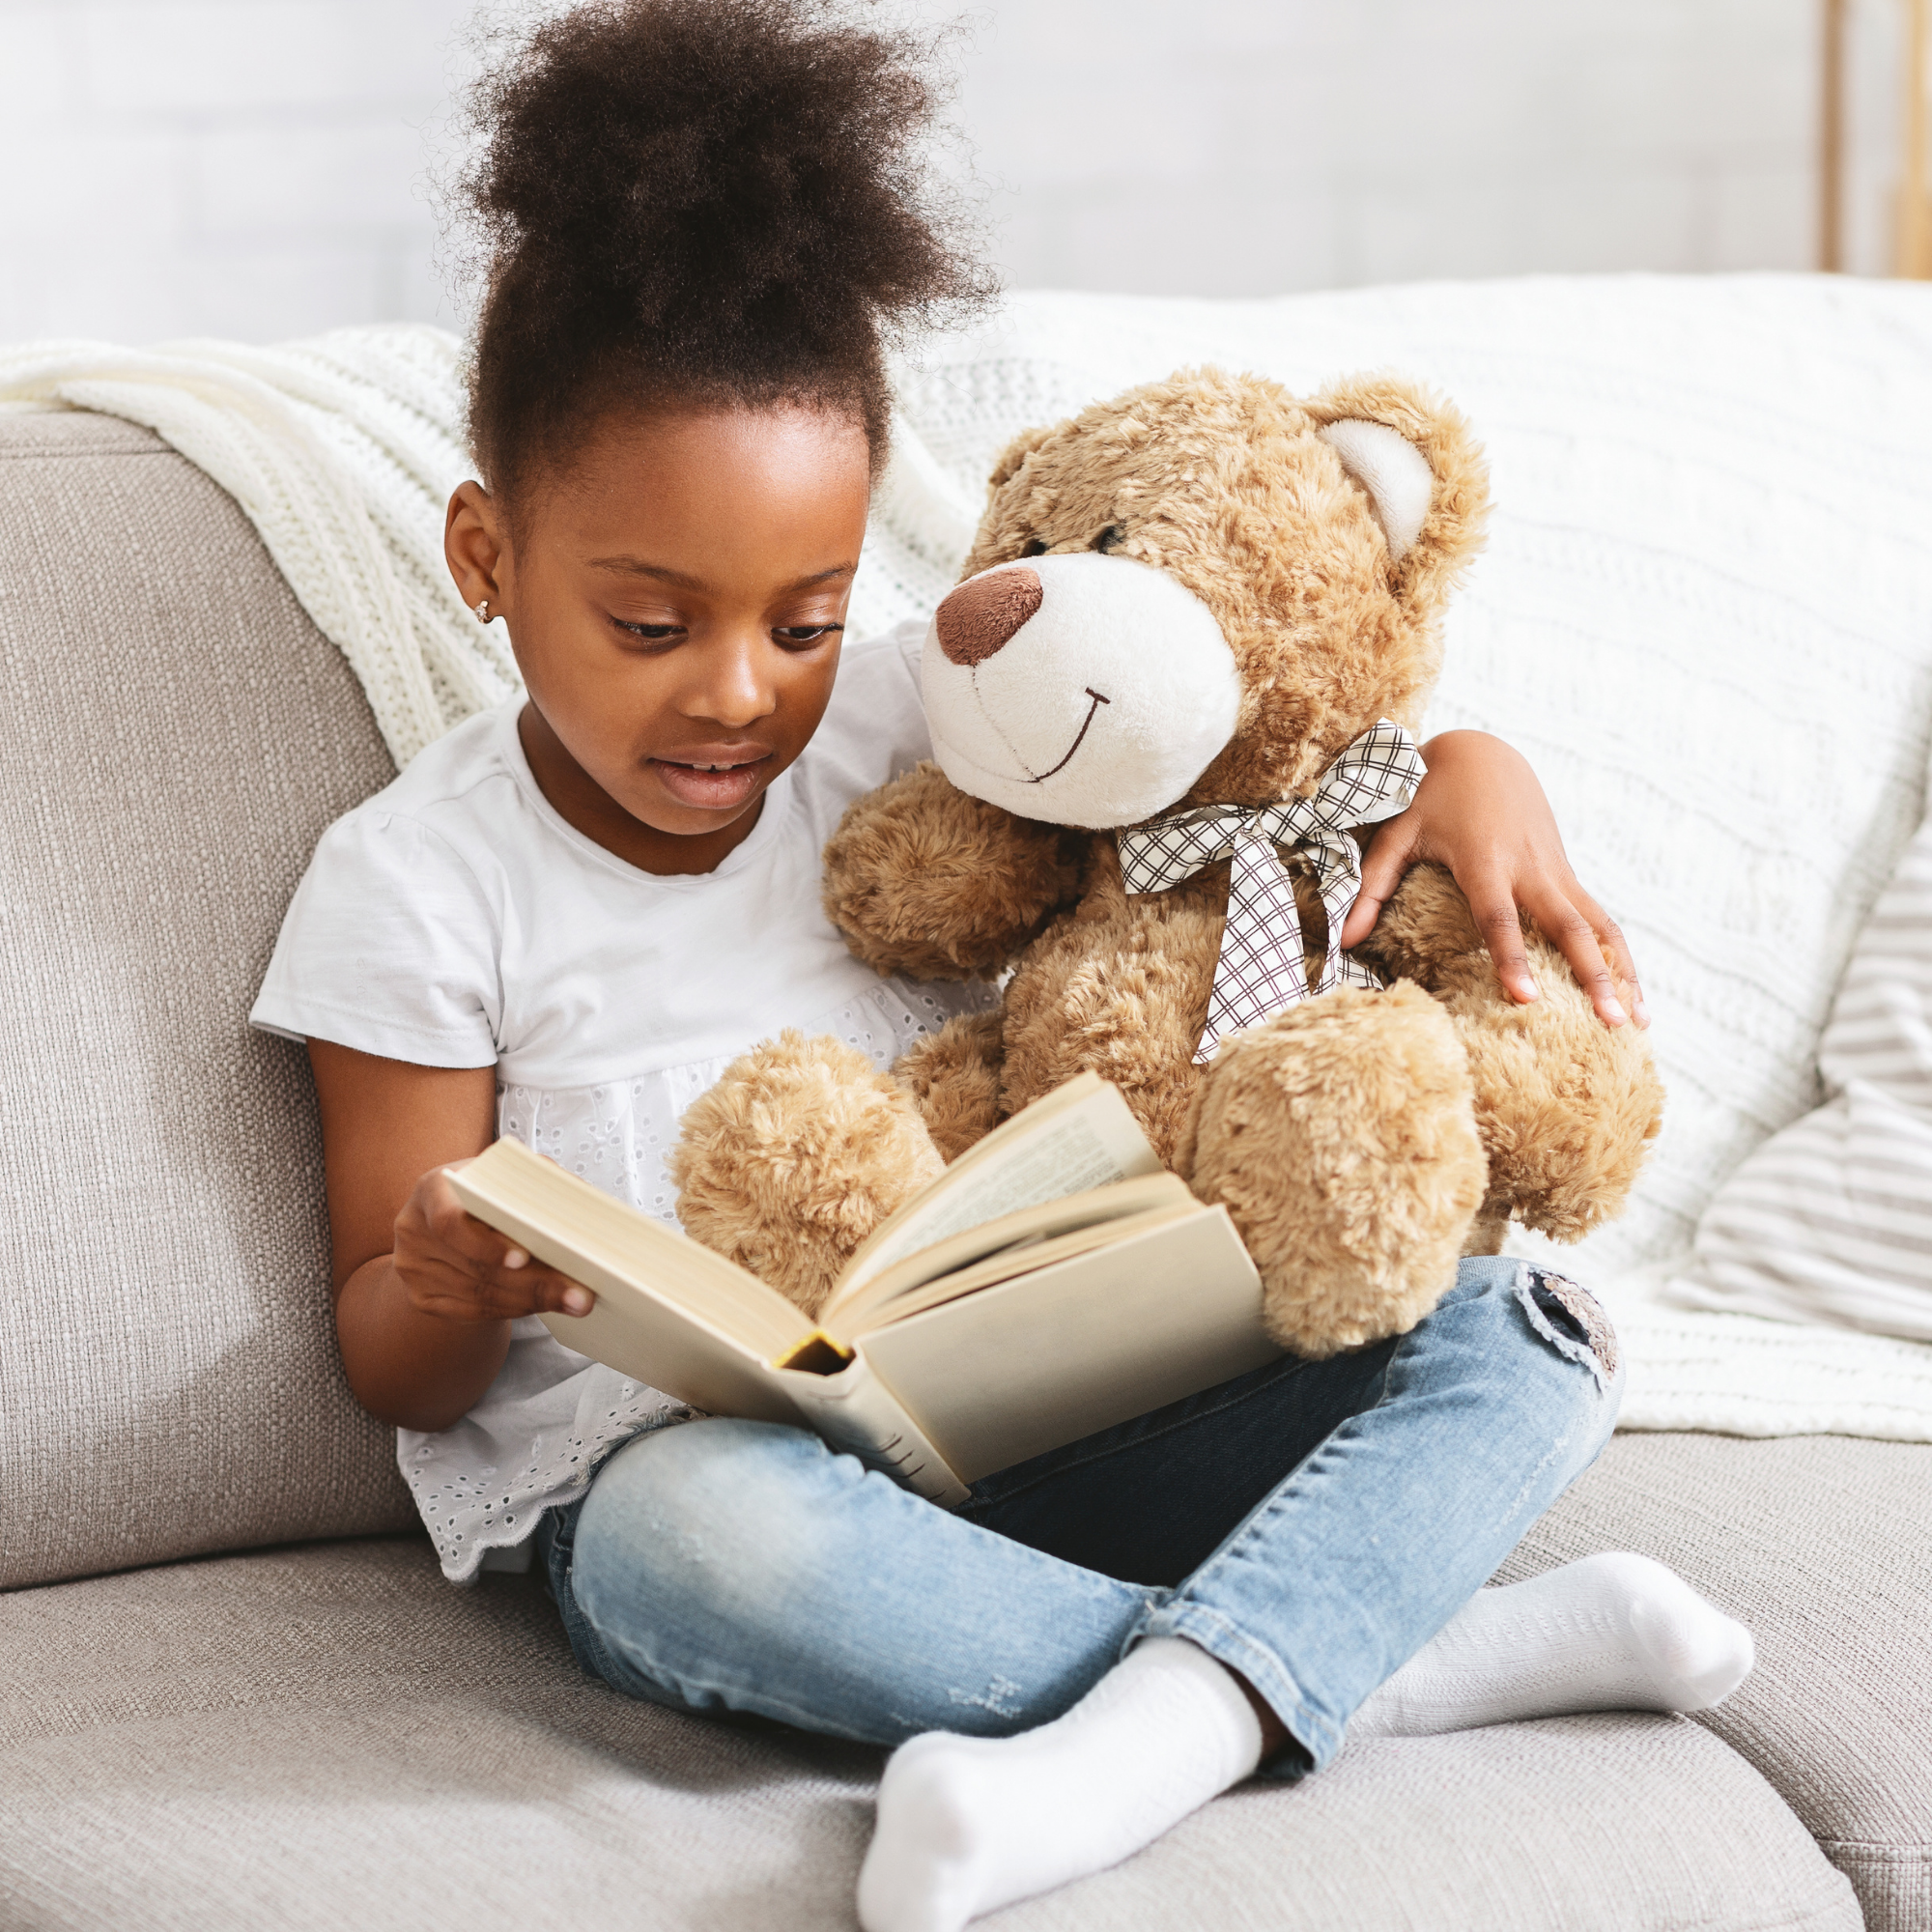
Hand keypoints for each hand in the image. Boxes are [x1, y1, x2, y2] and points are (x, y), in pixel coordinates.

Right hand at [391, 1166, 594, 1320]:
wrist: (453, 1220)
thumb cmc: (486, 1193)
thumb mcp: (505, 1175)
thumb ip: (536, 1179)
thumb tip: (581, 1201)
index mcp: (432, 1189)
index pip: (450, 1222)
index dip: (487, 1244)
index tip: (524, 1258)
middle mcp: (414, 1229)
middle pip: (476, 1266)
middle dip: (534, 1282)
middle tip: (579, 1293)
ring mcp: (414, 1267)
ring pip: (478, 1294)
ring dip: (531, 1301)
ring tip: (572, 1300)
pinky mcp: (422, 1297)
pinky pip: (472, 1312)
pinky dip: (512, 1310)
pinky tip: (541, 1305)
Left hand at [1338, 730, 1646, 1027]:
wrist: (1481, 752)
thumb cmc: (1430, 794)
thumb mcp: (1395, 833)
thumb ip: (1371, 886)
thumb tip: (1344, 940)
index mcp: (1485, 860)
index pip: (1499, 918)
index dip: (1512, 958)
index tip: (1526, 1000)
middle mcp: (1530, 868)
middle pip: (1569, 928)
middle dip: (1593, 976)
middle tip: (1612, 1024)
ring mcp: (1556, 871)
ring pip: (1599, 927)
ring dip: (1621, 973)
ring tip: (1637, 1024)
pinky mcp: (1566, 874)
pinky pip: (1601, 920)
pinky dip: (1621, 956)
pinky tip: (1635, 996)